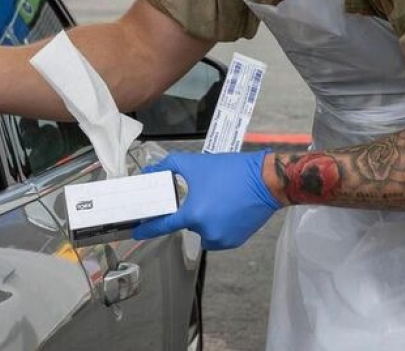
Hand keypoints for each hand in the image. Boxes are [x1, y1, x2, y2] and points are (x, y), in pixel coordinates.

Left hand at [132, 151, 280, 249]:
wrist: (267, 180)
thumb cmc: (232, 171)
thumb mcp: (196, 163)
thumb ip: (169, 166)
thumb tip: (151, 172)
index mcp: (194, 213)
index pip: (164, 225)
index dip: (148, 229)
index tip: (137, 232)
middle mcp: (206, 231)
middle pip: (188, 225)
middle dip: (192, 212)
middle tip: (205, 195)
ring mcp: (222, 239)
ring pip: (203, 232)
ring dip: (205, 221)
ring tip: (219, 201)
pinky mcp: (235, 242)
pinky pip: (218, 237)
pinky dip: (218, 226)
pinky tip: (228, 210)